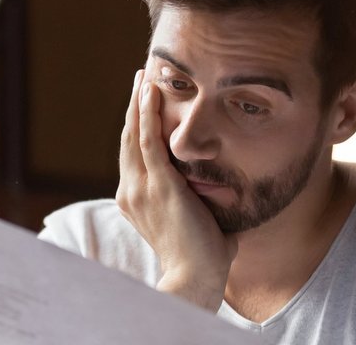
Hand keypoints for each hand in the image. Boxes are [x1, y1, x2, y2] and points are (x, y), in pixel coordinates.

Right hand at [116, 69, 237, 310]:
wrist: (195, 279)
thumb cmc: (203, 258)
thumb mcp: (198, 221)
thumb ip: (205, 203)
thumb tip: (227, 192)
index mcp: (135, 200)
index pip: (134, 155)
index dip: (137, 126)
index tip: (144, 104)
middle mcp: (131, 191)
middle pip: (129, 138)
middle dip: (135, 106)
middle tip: (140, 78)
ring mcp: (141, 187)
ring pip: (134, 133)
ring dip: (139, 102)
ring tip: (143, 75)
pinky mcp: (157, 184)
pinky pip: (148, 140)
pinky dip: (148, 113)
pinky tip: (150, 91)